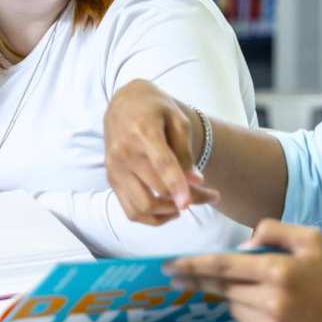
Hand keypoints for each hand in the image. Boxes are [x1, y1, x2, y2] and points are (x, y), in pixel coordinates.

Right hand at [104, 79, 219, 224]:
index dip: (176, 185)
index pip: (161, 163)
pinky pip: (131, 211)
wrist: (123, 103)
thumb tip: (195, 181)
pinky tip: (168, 211)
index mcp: (143, 132)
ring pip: (143, 206)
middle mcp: (124, 152)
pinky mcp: (111, 179)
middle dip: (190, 198)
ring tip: (187, 203)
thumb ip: (185, 150)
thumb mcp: (177, 118)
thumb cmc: (154, 108)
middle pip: (159, 189)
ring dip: (169, 212)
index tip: (188, 203)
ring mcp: (115, 168)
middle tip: (211, 195)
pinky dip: (152, 218)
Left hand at [165, 219, 321, 321]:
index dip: (191, 266)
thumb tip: (242, 246)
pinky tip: (276, 316)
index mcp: (277, 271)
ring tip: (270, 297)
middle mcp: (269, 302)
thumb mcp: (311, 240)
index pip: (221, 266)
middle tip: (188, 277)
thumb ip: (273, 231)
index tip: (168, 267)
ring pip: (233, 308)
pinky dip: (250, 319)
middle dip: (210, 280)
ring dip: (239, 299)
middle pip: (223, 287)